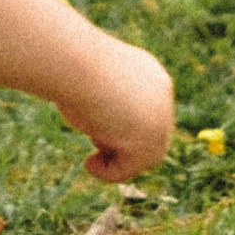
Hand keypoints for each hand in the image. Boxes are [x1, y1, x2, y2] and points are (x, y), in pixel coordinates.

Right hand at [62, 37, 173, 181]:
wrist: (75, 62)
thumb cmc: (72, 65)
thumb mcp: (88, 81)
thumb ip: (103, 101)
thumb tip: (102, 127)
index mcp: (150, 75)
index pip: (146, 110)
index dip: (123, 125)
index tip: (97, 131)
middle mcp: (161, 96)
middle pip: (150, 134)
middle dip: (122, 144)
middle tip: (93, 141)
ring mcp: (159, 121)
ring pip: (143, 155)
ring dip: (116, 159)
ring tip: (91, 155)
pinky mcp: (147, 144)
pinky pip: (128, 169)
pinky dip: (108, 172)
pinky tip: (88, 163)